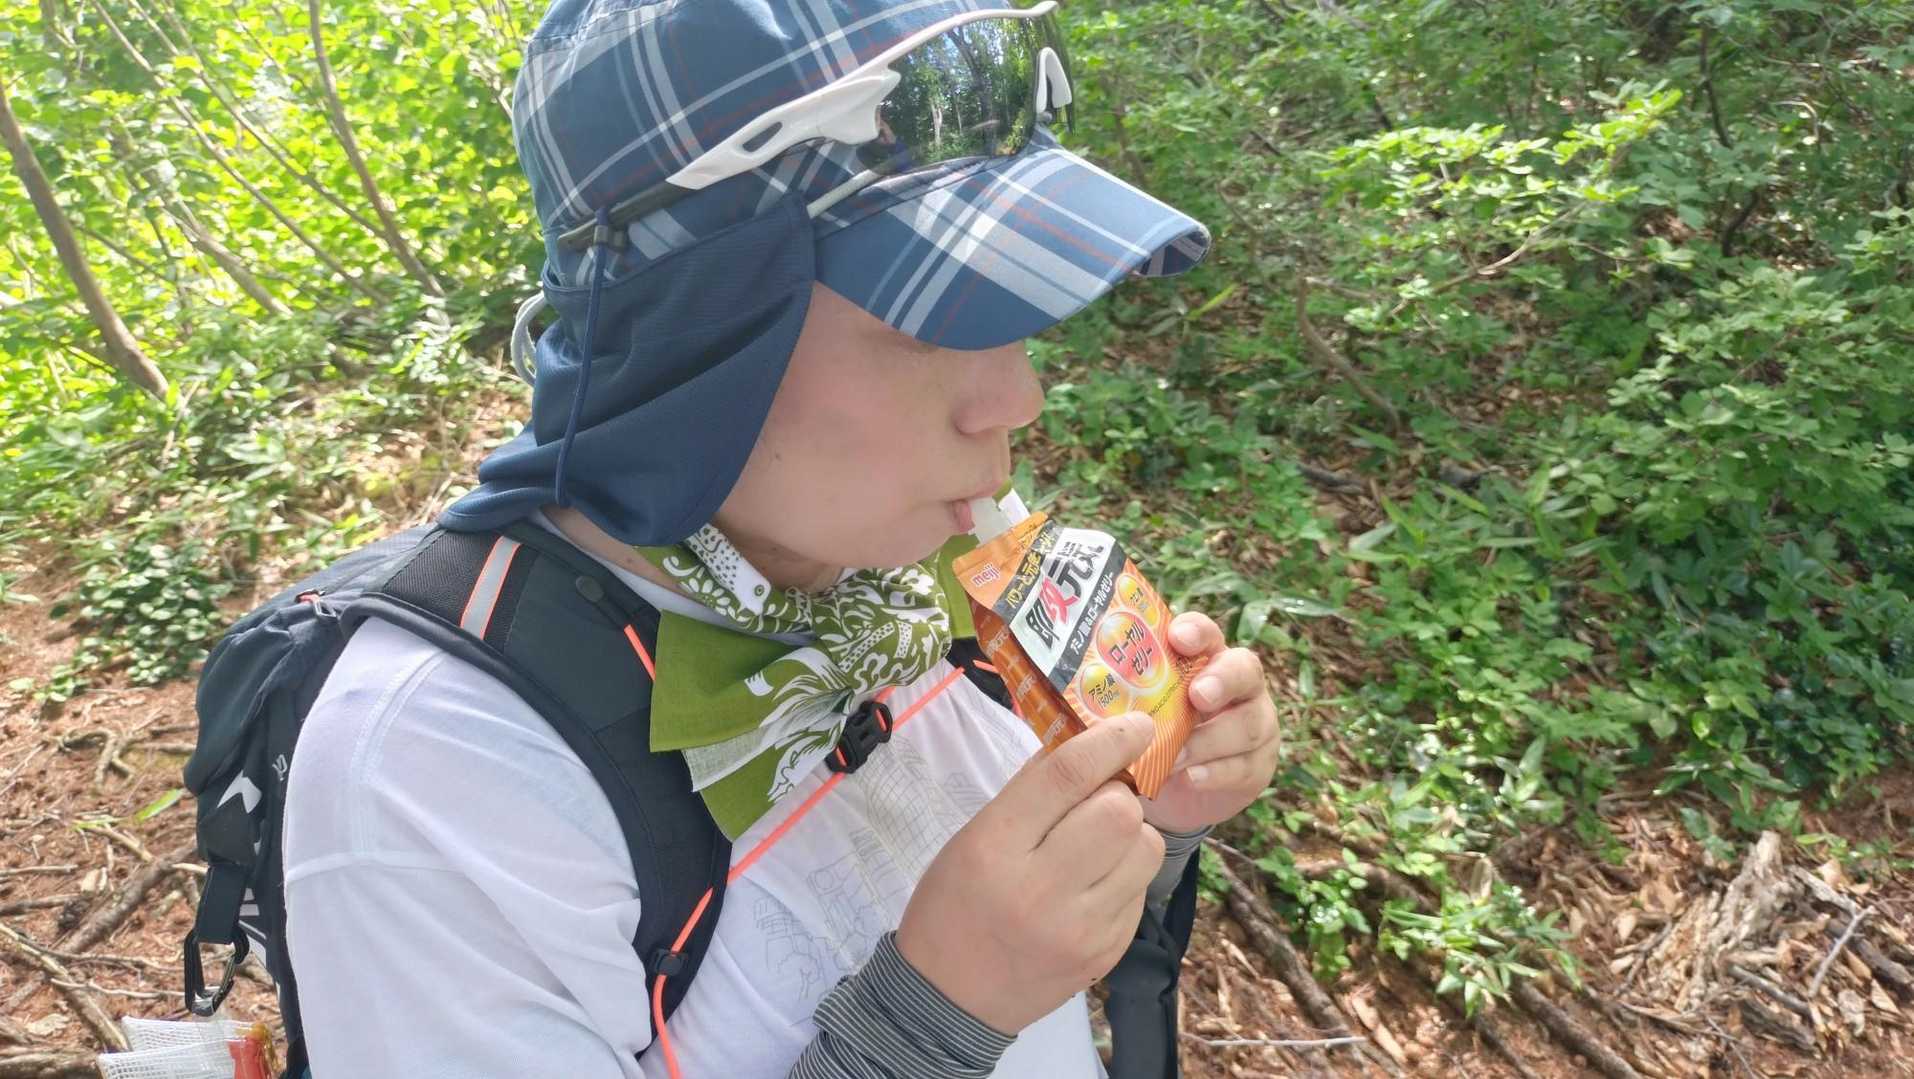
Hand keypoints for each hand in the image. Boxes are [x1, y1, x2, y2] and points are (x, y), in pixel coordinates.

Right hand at [896, 713, 1164, 1034]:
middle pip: (1119, 812)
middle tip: (1096, 802)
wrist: (948, 999)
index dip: (1111, 740)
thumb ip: (1030, 792)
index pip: (1068, 775)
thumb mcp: (973, 837)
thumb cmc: (953, 904)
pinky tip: (1094, 884)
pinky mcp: (1107, 953)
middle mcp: (1042, 888)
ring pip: (1145, 849)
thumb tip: (1085, 740)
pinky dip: (1126, 875)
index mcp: (996, 847)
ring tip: (1098, 845)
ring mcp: (1081, 927)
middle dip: (1117, 794)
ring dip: (1131, 835)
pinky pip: (1141, 890)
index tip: (1136, 725)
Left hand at [1140, 611, 1280, 833]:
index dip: (1196, 632)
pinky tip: (1191, 778)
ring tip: (1175, 755)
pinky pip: (1245, 766)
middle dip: (1221, 680)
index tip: (1177, 637)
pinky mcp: (1257, 765)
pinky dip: (1216, 773)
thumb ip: (1121, 699)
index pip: (1206, 634)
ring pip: (1247, 724)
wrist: (1176, 792)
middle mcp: (1236, 685)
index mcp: (1204, 660)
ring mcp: (1254, 724)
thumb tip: (1069, 691)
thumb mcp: (1137, 715)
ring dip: (1207, 740)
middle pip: (1244, 669)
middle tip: (1196, 695)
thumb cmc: (1151, 738)